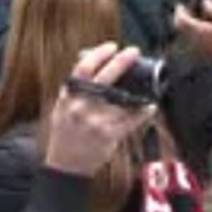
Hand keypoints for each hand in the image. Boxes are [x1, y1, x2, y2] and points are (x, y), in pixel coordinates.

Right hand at [44, 44, 155, 177]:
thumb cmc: (65, 133)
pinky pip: (131, 120)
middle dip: (121, 61)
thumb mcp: (62, 108)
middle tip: (134, 51)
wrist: (65, 166)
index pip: (82, 69)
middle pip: (104, 78)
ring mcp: (95, 121)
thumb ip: (74, 89)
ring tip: (150, 80)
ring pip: (122, 99)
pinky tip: (150, 106)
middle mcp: (81, 107)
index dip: (98, 54)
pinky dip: (142, 112)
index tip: (112, 46)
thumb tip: (90, 63)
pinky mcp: (108, 136)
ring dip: (138, 88)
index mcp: (69, 97)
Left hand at [175, 0, 211, 59]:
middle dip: (180, 19)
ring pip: (184, 35)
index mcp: (196, 29)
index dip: (179, 11)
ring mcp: (193, 48)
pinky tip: (199, 33)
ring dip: (185, 27)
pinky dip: (190, 35)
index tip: (180, 6)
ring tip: (192, 21)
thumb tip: (205, 1)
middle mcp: (191, 39)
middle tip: (183, 12)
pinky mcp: (197, 54)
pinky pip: (189, 42)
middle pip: (180, 27)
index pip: (181, 18)